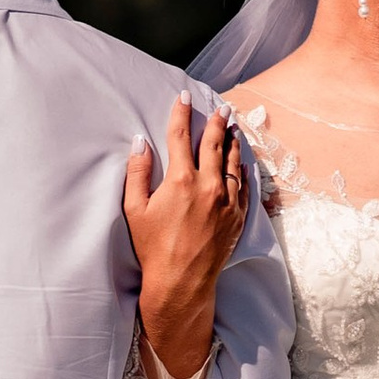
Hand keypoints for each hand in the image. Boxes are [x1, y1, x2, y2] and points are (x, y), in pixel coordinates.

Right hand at [125, 94, 246, 377]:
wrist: (181, 282)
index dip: (181, 113)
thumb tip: (140, 142)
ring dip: (232, 142)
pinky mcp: (236, 217)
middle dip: (216, 122)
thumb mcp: (135, 209)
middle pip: (213, 144)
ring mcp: (226, 201)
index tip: (183, 97)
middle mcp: (208, 186)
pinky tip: (243, 163)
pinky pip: (244, 187)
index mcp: (181, 180)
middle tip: (220, 108)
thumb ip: (138, 172)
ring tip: (233, 128)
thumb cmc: (153, 247)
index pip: (181, 136)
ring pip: (233, 162)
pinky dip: (243, 171)